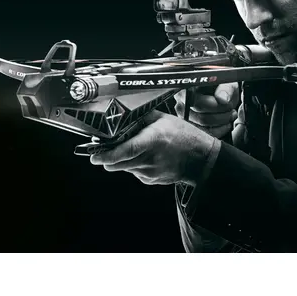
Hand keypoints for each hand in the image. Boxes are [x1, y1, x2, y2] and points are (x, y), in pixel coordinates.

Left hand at [90, 110, 217, 185]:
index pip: (125, 151)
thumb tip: (123, 115)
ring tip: (132, 148)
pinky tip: (145, 156)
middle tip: (103, 150)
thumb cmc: (185, 137)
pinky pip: (135, 172)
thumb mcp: (164, 120)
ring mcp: (150, 172)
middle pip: (118, 163)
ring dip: (122, 160)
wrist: (201, 159)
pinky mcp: (151, 180)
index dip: (107, 155)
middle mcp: (150, 159)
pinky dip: (134, 165)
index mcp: (153, 140)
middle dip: (108, 158)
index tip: (95, 155)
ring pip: (125, 168)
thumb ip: (143, 117)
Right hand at [174, 83, 239, 138]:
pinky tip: (226, 123)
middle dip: (221, 114)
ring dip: (222, 122)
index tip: (226, 102)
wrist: (221, 92)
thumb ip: (225, 89)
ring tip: (230, 114)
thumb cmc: (221, 86)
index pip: (197, 103)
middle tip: (231, 108)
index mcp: (186, 89)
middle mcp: (181, 104)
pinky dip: (220, 130)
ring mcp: (185, 118)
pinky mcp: (192, 128)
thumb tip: (222, 99)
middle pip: (201, 118)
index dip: (215, 105)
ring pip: (204, 128)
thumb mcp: (227, 82)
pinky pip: (206, 135)